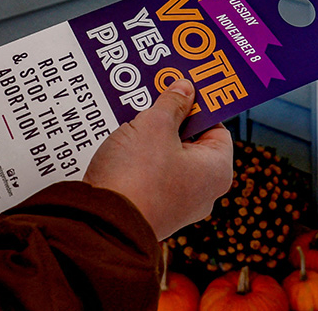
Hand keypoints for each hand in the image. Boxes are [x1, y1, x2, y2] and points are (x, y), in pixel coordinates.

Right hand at [83, 78, 233, 239]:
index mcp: (217, 171)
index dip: (198, 108)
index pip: (217, 129)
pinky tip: (121, 144)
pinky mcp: (151, 212)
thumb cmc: (137, 178)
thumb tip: (185, 89)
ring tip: (132, 120)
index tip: (181, 92)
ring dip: (151, 140)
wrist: (100, 227)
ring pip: (168, 160)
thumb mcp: (155, 126)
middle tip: (153, 102)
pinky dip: (139, 161)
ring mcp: (177, 205)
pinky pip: (151, 177)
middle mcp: (203, 192)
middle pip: (191, 144)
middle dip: (170, 122)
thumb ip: (172, 103)